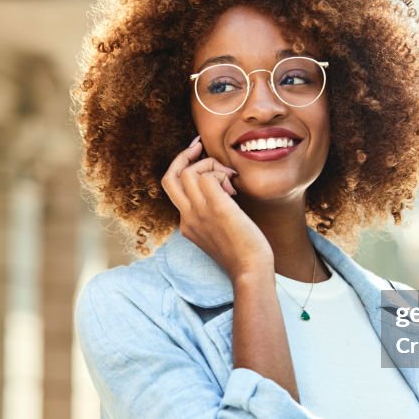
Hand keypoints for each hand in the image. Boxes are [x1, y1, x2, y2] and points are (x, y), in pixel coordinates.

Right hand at [161, 137, 273, 279]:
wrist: (250, 271)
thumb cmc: (244, 255)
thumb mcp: (221, 234)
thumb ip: (215, 215)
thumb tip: (226, 192)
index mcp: (187, 224)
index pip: (174, 188)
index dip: (184, 168)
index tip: (199, 157)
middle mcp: (188, 217)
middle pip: (169, 177)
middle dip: (183, 156)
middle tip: (200, 147)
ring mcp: (199, 213)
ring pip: (187, 173)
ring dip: (209, 166)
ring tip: (229, 179)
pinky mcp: (216, 209)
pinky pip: (206, 177)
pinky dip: (219, 174)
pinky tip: (234, 188)